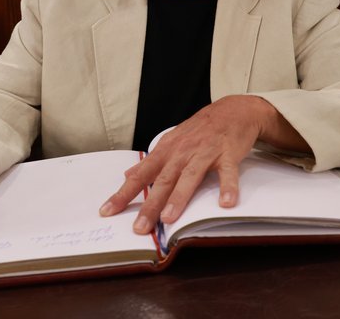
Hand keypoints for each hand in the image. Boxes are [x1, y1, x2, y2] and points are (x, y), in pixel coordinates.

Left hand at [99, 95, 307, 233]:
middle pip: (163, 181)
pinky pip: (227, 172)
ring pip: (190, 177)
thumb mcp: (171, 142)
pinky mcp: (227, 154)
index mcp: (166, 151)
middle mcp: (182, 152)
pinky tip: (225, 203)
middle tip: (139, 228)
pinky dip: (227, 187)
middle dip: (150, 205)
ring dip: (179, 198)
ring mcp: (205, 152)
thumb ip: (151, 162)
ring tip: (169, 218)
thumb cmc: (200, 130)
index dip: (123, 193)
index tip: (107, 211)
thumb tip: (127, 175)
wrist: (232, 110)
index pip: (140, 175)